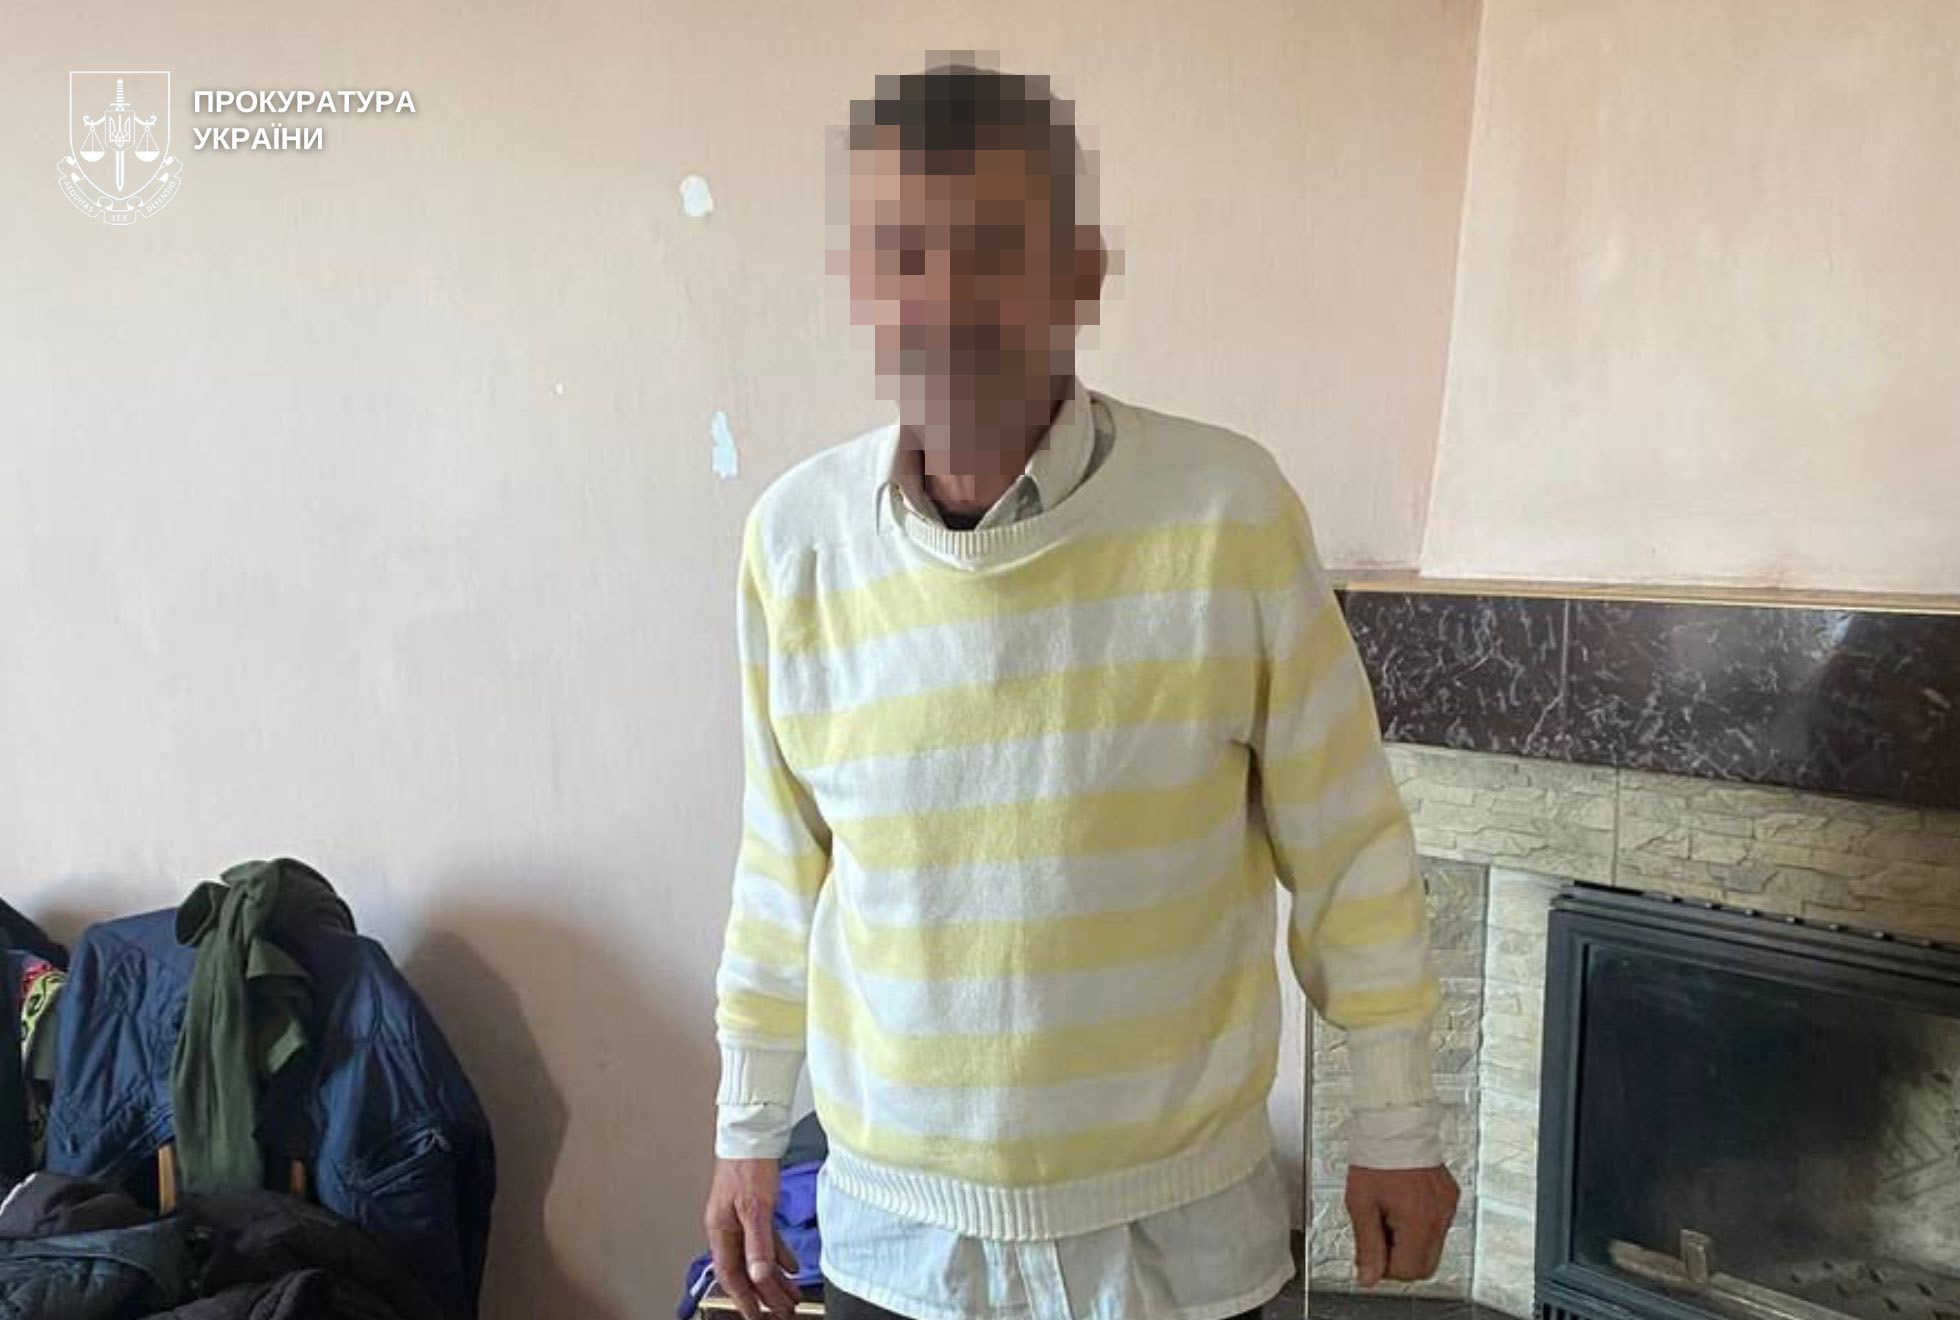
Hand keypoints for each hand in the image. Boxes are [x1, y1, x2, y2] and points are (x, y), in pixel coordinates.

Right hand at [704, 1158, 804, 1319]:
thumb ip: (758, 1243)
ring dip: (774, 1278)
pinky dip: (778, 1255)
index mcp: (720, 1230)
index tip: (756, 1316)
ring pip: (757, 1257)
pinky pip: (766, 1241)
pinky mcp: (754, 1210)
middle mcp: (728, 1228)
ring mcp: (740, 1219)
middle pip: (746, 1270)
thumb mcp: (755, 1207)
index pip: (731, 1275)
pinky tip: (791, 1267)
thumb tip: (759, 1274)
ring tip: (791, 1296)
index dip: (744, 1298)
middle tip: (781, 1311)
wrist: (753, 1134)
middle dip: (764, 1294)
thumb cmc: (747, 1164)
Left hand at [1345, 1164, 1459, 1286]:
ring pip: (1433, 1246)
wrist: (1395, 1121)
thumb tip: (1369, 1277)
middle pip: (1426, 1266)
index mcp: (1418, 1220)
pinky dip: (1420, 1225)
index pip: (1410, 1271)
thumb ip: (1367, 1244)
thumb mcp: (1360, 1203)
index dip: (1386, 1267)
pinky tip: (1402, 1203)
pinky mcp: (1450, 1196)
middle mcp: (1439, 1216)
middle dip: (1400, 1259)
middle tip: (1379, 1234)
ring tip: (1389, 1212)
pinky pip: (1438, 1225)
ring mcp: (1448, 1206)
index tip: (1372, 1251)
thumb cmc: (1375, 1156)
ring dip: (1409, 1241)